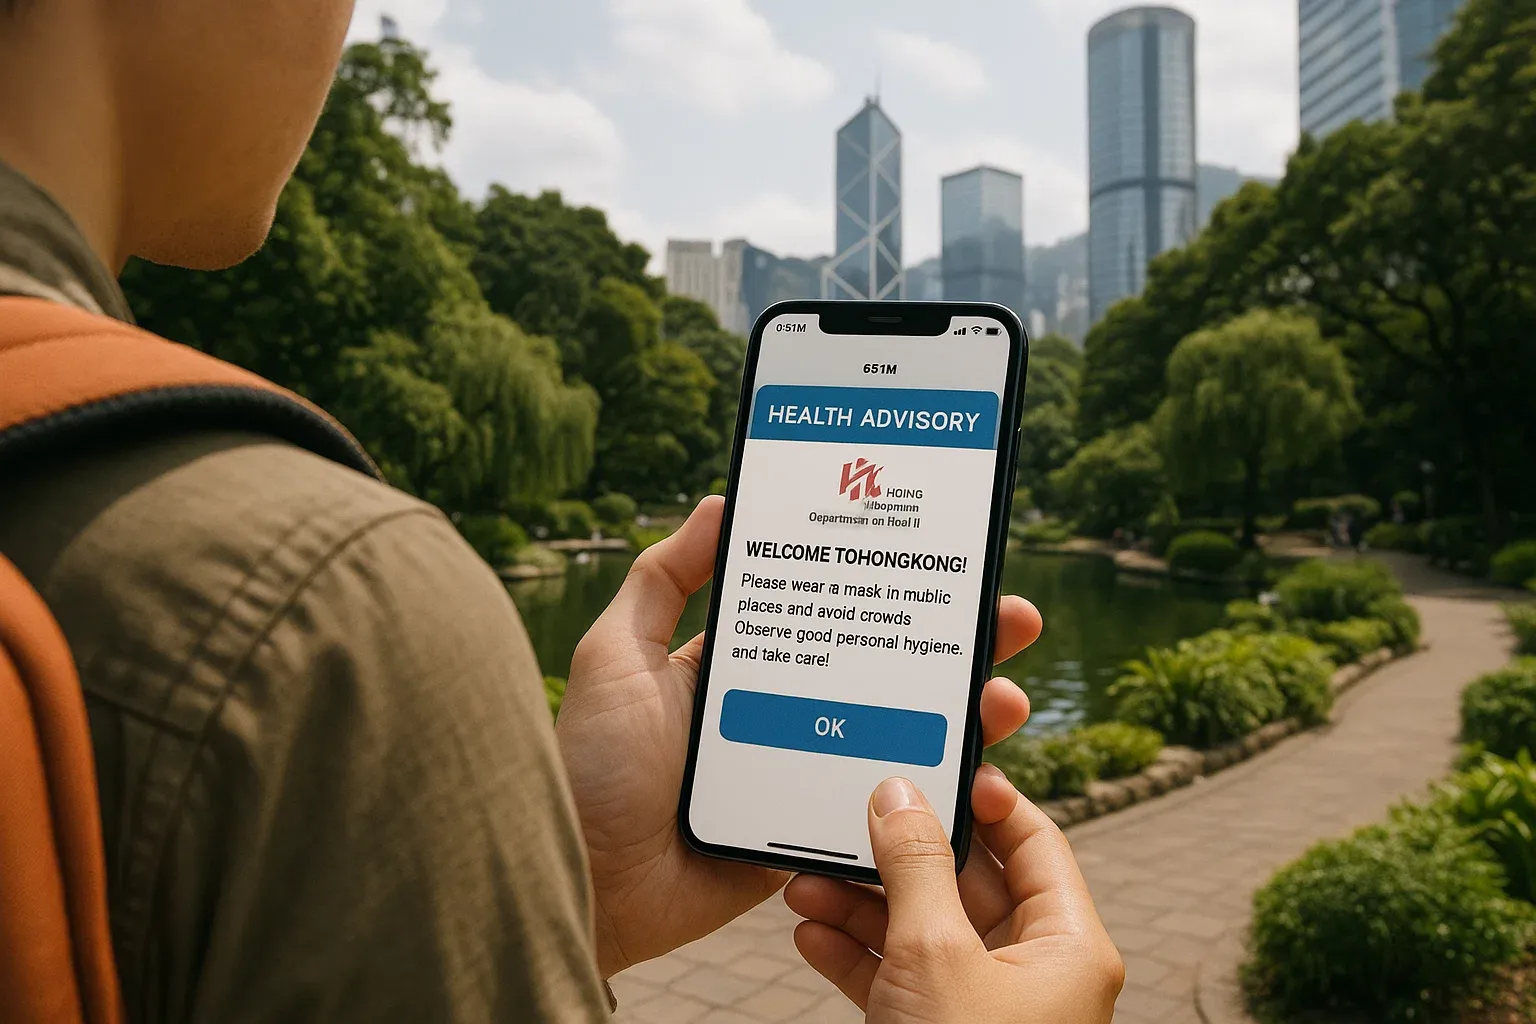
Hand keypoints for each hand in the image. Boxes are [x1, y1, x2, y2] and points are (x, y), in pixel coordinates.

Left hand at [556, 496, 1043, 977]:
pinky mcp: (814, 832)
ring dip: (964, 714)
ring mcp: (804, 773)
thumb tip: (720, 502)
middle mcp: (783, 712)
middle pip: (885, 668)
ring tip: (1005, 698)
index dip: (888, 587)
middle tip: (1011, 618)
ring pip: (901, 735)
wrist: (587, 883)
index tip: (943, 559)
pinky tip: (978, 771)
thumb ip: (662, 580)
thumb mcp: (615, 653)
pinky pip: (885, 807)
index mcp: (741, 666)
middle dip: (954, 644)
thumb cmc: (592, 765)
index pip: (832, 613)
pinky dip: (935, 789)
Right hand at [785, 769, 1123, 1022]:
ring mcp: (983, 1007)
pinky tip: (810, 932)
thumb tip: (899, 793)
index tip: (935, 764)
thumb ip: (916, 865)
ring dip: (862, 905)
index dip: (985, 800)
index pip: (1033, 843)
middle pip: (965, 884)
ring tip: (806, 880)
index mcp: (1067, 945)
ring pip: (922, 931)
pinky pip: (898, 979)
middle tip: (850, 820)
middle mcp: (1033, 972)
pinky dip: (855, 956)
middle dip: (898, 855)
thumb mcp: (936, 955)